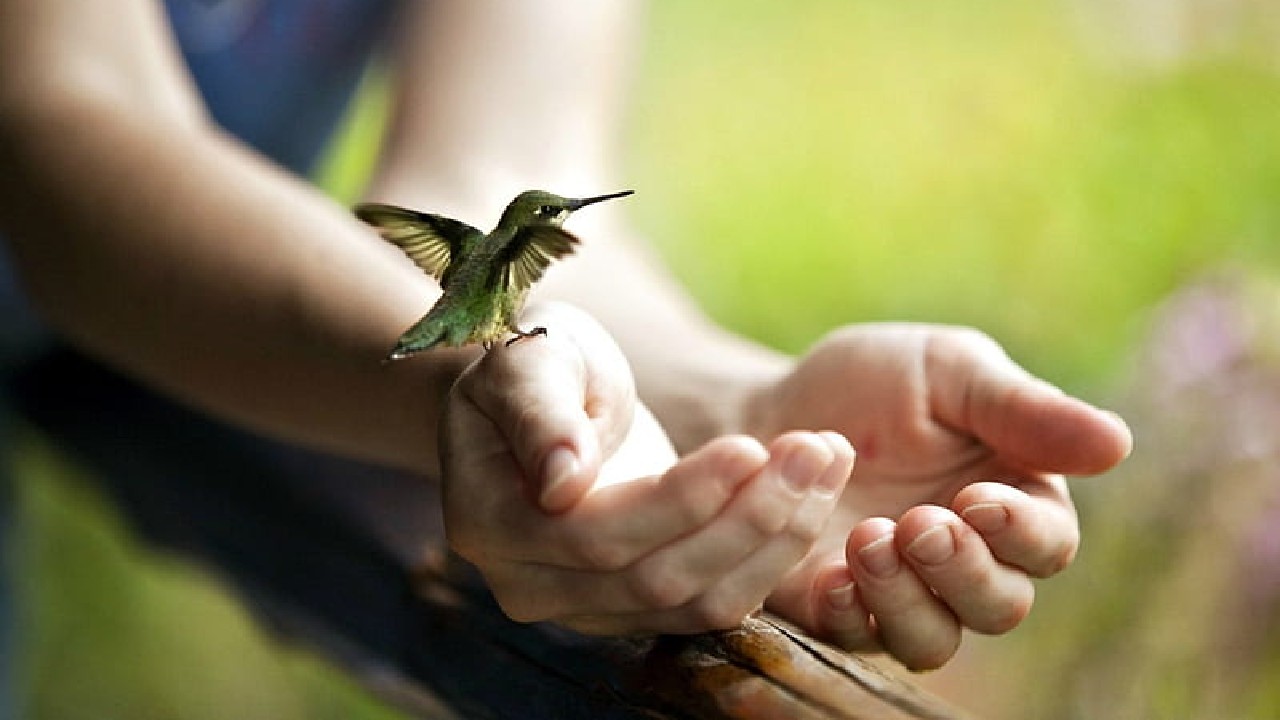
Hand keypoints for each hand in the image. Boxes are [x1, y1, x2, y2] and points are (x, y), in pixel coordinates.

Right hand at [440, 302, 855, 634]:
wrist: (541, 403)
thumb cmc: (534, 368)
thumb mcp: (526, 362)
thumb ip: (539, 415)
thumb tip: (562, 481)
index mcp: (491, 526)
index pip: (598, 533)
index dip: (681, 499)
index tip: (750, 445)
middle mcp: (532, 587)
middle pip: (656, 578)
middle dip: (746, 517)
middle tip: (815, 451)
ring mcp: (586, 609)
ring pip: (698, 601)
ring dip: (775, 539)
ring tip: (826, 464)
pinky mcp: (639, 610)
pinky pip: (717, 602)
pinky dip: (774, 553)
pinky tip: (815, 494)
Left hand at [753, 324, 1131, 669]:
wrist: (771, 407)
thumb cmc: (871, 382)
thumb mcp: (947, 370)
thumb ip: (1022, 409)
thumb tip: (1119, 443)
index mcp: (1010, 501)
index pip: (1046, 542)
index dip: (1021, 531)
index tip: (977, 499)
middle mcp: (965, 562)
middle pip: (998, 605)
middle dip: (964, 571)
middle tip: (920, 524)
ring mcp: (900, 594)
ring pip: (932, 639)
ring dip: (907, 600)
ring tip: (869, 539)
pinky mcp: (836, 609)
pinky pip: (857, 639)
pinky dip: (850, 614)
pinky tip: (832, 575)